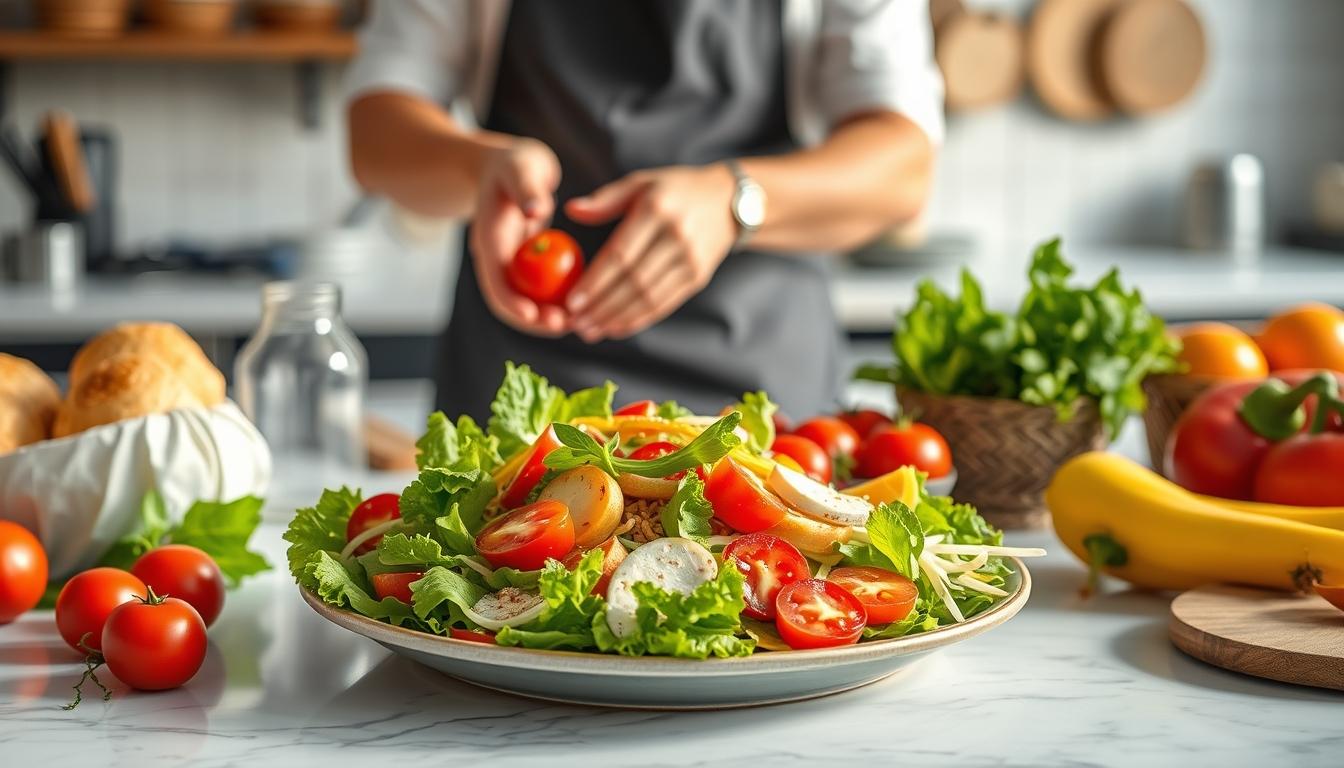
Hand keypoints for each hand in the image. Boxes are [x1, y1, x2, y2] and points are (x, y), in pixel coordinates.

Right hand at [469, 138, 567, 335]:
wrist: (508, 168)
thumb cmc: (517, 163)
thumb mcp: (521, 167)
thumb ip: (527, 187)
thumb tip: (535, 210)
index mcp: (489, 237)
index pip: (495, 279)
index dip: (511, 301)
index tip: (534, 315)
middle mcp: (495, 257)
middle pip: (508, 300)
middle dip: (532, 319)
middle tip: (565, 326)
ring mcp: (509, 264)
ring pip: (523, 301)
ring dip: (545, 317)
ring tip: (577, 324)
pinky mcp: (524, 267)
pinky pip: (538, 292)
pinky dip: (556, 302)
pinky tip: (581, 308)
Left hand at [563, 165, 737, 342]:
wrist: (729, 201)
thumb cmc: (676, 189)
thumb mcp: (642, 182)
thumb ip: (606, 199)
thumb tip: (572, 211)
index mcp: (656, 209)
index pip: (621, 254)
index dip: (595, 281)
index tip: (572, 302)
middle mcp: (676, 236)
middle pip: (633, 281)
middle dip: (601, 307)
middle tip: (575, 323)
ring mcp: (690, 260)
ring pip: (648, 298)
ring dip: (616, 318)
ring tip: (590, 330)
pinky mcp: (698, 278)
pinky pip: (664, 304)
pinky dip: (638, 320)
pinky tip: (616, 327)